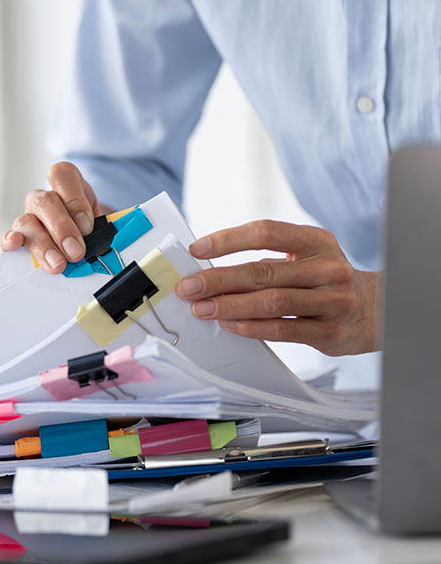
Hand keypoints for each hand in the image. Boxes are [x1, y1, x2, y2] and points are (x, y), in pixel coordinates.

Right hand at [1, 162, 104, 272]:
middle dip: (61, 228)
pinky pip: (7, 237)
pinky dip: (10, 240)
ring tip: (58, 265)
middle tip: (76, 253)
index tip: (87, 227)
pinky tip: (15, 244)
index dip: (74, 200)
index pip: (62, 175)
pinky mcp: (15, 238)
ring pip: (26, 221)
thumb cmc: (89, 232)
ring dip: (43, 244)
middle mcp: (43, 199)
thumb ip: (101, 227)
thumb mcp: (101, 223)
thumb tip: (105, 240)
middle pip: (44, 201)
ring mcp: (27, 217)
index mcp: (65, 185)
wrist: (80, 248)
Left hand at [175, 220, 380, 355]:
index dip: (228, 240)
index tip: (197, 249)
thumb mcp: (305, 258)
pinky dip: (250, 327)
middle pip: (263, 270)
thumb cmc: (324, 282)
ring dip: (230, 305)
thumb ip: (265, 260)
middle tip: (188, 286)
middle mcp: (326, 268)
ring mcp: (331, 301)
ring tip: (201, 308)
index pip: (266, 232)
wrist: (375, 311)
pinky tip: (228, 324)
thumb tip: (208, 269)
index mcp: (316, 241)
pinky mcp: (329, 331)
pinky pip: (282, 329)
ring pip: (272, 302)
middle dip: (218, 279)